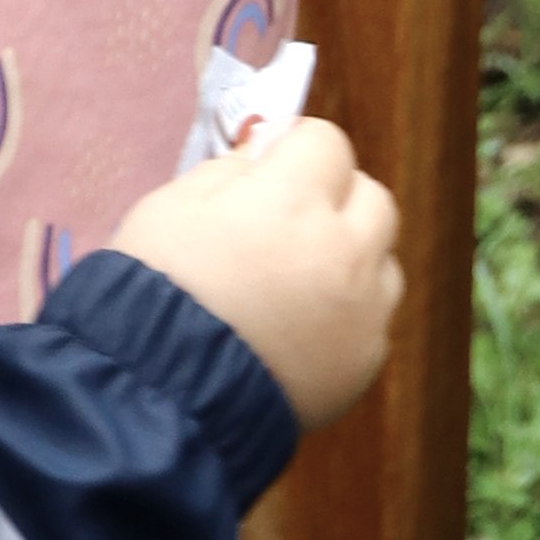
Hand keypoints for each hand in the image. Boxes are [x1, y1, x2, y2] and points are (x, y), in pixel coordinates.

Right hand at [106, 119, 400, 430]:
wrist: (163, 396)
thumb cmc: (157, 288)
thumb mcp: (171, 205)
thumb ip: (229, 171)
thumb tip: (266, 157)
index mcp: (293, 200)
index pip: (326, 142)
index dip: (294, 149)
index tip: (269, 166)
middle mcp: (343, 248)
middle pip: (371, 196)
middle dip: (335, 197)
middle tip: (288, 220)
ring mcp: (362, 310)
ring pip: (381, 259)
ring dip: (349, 257)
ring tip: (295, 282)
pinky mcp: (365, 362)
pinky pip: (372, 318)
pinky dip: (346, 314)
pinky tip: (299, 330)